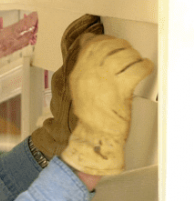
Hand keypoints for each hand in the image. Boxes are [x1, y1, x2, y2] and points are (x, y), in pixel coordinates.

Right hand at [60, 34, 153, 174]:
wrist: (93, 137)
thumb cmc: (88, 120)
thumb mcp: (78, 92)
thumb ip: (85, 73)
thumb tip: (92, 59)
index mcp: (78, 74)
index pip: (91, 45)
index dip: (105, 41)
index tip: (112, 43)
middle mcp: (89, 74)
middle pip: (109, 46)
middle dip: (121, 46)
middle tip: (127, 52)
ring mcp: (105, 80)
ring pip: (125, 54)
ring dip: (134, 56)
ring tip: (136, 62)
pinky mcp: (121, 88)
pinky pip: (138, 67)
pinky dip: (144, 66)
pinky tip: (144, 69)